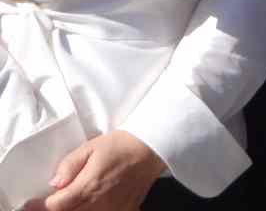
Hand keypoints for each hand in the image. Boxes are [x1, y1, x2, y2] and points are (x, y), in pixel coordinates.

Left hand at [22, 130, 164, 210]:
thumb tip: (54, 183)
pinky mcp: (125, 210)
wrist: (152, 147)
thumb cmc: (121, 144)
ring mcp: (113, 210)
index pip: (55, 206)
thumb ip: (69, 165)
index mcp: (88, 187)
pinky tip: (93, 204)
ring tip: (71, 202)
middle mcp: (99, 203)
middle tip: (52, 202)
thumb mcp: (92, 147)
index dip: (40, 206)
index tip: (30, 205)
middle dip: (56, 210)